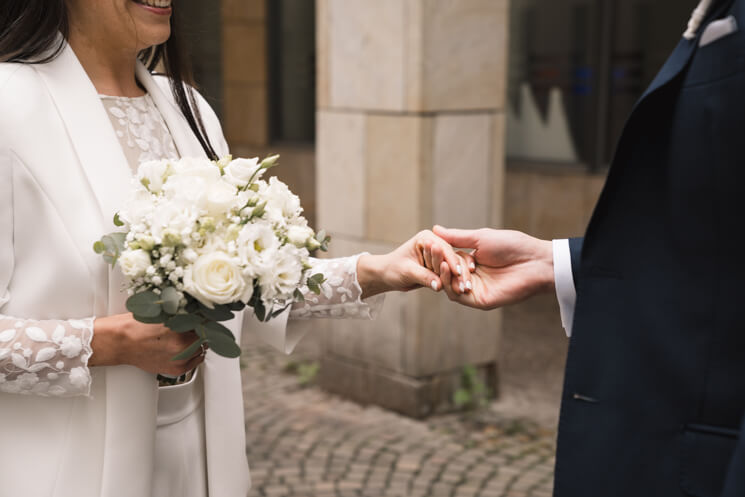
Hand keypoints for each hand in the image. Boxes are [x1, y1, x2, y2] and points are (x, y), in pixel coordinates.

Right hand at [89, 313, 205, 375]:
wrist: (118, 343)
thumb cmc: (134, 326)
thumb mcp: (161, 312)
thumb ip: (182, 313)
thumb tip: (197, 311)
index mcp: (179, 330)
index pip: (205, 323)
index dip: (204, 319)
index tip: (204, 317)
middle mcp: (181, 347)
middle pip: (205, 337)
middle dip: (201, 330)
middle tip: (195, 325)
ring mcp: (179, 361)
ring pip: (201, 350)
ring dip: (198, 342)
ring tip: (190, 336)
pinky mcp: (175, 370)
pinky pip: (194, 362)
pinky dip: (193, 354)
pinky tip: (186, 347)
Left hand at [356, 230, 472, 298]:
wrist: (386, 276)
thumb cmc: (392, 269)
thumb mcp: (407, 272)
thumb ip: (423, 277)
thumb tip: (438, 286)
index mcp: (426, 238)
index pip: (443, 249)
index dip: (451, 262)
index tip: (459, 273)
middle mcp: (434, 244)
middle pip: (451, 257)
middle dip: (457, 271)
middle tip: (465, 284)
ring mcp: (437, 255)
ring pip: (452, 266)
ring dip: (458, 278)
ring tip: (465, 290)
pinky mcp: (438, 266)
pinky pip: (449, 273)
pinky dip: (454, 282)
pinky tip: (461, 290)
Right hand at [431, 226, 553, 308]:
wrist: (534, 261)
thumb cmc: (512, 246)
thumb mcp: (480, 238)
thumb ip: (457, 237)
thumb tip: (435, 229)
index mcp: (473, 262)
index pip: (449, 259)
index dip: (440, 253)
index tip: (431, 244)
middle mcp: (473, 277)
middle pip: (447, 273)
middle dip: (438, 263)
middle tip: (432, 252)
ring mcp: (476, 290)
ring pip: (449, 286)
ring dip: (442, 274)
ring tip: (440, 261)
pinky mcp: (479, 301)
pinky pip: (458, 296)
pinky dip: (450, 285)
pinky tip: (448, 271)